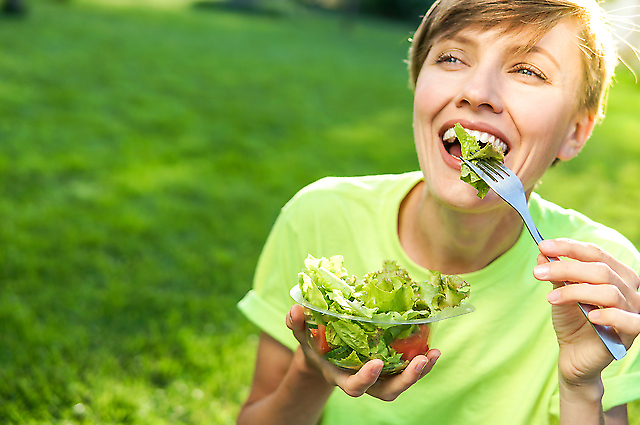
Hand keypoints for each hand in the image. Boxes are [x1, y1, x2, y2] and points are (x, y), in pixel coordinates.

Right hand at [286, 304, 439, 400]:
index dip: (365, 379)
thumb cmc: (313, 343)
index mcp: (341, 376)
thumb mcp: (302, 334)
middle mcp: (362, 381)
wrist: (323, 353)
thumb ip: (297, 324)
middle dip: (405, 380)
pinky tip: (434, 348)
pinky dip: (423, 362)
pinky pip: (408, 370)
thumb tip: (295, 309)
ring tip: (433, 354)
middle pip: (386, 392)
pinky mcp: (389, 368)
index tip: (376, 364)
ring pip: (401, 384)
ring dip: (420, 372)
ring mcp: (378, 377)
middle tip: (420, 361)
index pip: (355, 387)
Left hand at [533, 238, 639, 384]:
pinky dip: (608, 315)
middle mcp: (629, 290)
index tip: (542, 245)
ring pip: (610, 292)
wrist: (573, 355)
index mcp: (616, 275)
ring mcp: (632, 312)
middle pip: (601, 270)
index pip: (596, 253)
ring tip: (550, 298)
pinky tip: (589, 316)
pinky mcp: (629, 335)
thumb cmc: (572, 321)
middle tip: (538, 272)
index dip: (570, 247)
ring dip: (575, 291)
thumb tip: (543, 254)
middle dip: (565, 268)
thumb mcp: (561, 294)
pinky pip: (628, 321)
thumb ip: (556, 275)